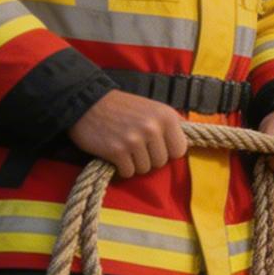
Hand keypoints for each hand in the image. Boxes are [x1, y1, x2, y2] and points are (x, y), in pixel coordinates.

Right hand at [69, 90, 187, 177]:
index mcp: (166, 116)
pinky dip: (122, 168)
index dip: (166, 151)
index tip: (154, 145)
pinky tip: (115, 155)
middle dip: (149, 158)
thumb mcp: (152, 108)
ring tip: (124, 148)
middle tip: (134, 145)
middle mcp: (153, 127)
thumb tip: (187, 143)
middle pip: (161, 162)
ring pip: (145, 169)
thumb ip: (169, 125)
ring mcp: (135, 140)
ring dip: (134, 163)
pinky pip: (128, 172)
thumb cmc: (121, 107)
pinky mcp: (117, 151)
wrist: (85, 102)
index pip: (179, 150)